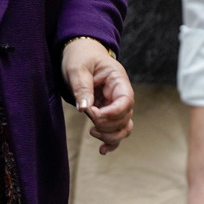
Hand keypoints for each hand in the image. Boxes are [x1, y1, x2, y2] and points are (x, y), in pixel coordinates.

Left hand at [60, 38, 133, 153]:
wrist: (79, 53)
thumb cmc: (80, 56)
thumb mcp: (77, 68)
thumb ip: (82, 87)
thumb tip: (85, 109)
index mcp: (117, 79)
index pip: (126, 101)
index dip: (112, 112)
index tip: (93, 114)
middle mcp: (120, 93)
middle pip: (126, 117)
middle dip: (107, 124)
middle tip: (89, 116)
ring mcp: (115, 104)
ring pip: (124, 127)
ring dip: (110, 135)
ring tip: (92, 132)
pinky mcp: (108, 112)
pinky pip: (116, 130)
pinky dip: (111, 142)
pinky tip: (102, 150)